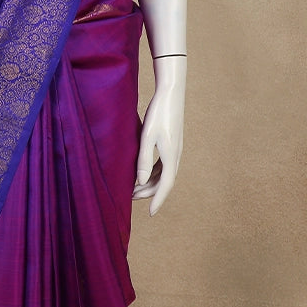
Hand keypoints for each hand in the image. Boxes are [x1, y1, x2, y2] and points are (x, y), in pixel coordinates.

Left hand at [133, 62, 184, 215]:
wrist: (171, 92)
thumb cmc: (158, 112)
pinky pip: (164, 164)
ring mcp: (176, 149)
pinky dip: (153, 172)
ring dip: (150, 182)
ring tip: (133, 188)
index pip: (166, 185)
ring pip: (164, 173)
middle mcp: (176, 155)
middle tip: (130, 198)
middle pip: (164, 181)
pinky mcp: (172, 143)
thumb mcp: (147, 136)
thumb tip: (140, 181)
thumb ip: (144, 159)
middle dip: (148, 192)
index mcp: (171, 155)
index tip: (151, 213)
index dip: (158, 200)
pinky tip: (142, 172)